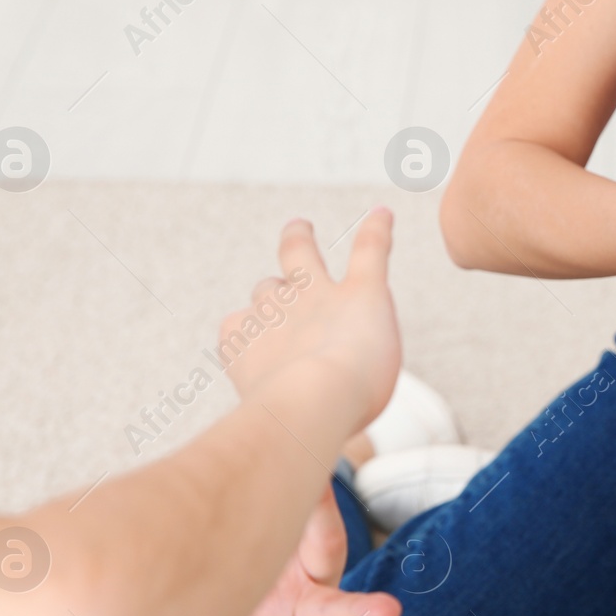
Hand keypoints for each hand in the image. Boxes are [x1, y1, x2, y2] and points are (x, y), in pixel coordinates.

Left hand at [204, 483, 401, 615]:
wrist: (205, 551)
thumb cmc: (250, 522)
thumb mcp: (275, 504)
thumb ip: (300, 498)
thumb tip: (319, 471)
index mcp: (312, 565)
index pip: (324, 543)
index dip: (319, 515)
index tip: (318, 488)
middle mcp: (293, 601)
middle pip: (331, 609)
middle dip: (361, 611)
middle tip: (391, 611)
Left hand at [222, 210, 401, 433]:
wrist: (312, 401)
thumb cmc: (358, 389)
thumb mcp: (381, 363)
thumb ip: (361, 346)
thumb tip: (338, 352)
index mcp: (359, 296)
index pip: (371, 250)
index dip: (376, 229)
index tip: (380, 214)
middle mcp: (313, 295)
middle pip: (299, 251)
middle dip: (298, 236)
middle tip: (298, 227)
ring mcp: (274, 312)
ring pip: (265, 290)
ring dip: (270, 297)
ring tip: (274, 313)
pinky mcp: (242, 336)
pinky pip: (234, 327)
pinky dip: (241, 336)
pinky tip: (248, 351)